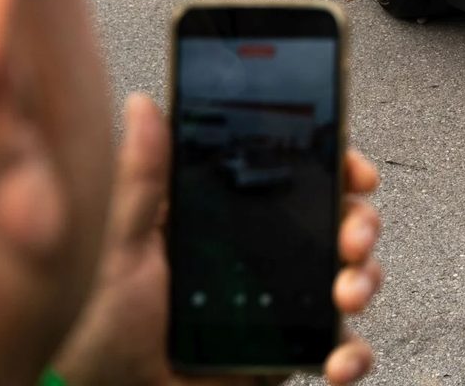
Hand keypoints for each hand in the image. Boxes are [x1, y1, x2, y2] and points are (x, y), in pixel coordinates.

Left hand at [49, 94, 380, 385]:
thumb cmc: (100, 327)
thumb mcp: (120, 245)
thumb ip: (140, 179)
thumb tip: (144, 105)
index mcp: (232, 219)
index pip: (300, 176)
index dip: (337, 165)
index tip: (355, 171)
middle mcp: (267, 256)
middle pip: (340, 221)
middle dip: (361, 224)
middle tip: (352, 239)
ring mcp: (283, 305)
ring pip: (352, 277)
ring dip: (365, 281)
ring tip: (346, 296)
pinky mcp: (288, 353)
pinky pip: (341, 348)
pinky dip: (354, 353)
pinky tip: (338, 358)